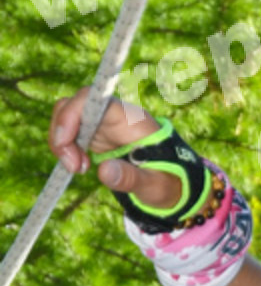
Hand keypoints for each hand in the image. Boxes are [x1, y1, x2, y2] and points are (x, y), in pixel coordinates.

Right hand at [48, 87, 183, 214]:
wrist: (174, 183)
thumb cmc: (168, 183)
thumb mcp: (154, 186)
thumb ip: (131, 178)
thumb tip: (103, 170)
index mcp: (131, 120)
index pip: (92, 98)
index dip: (71, 114)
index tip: (65, 143)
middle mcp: (114, 115)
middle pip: (73, 105)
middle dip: (62, 134)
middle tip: (74, 168)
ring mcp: (103, 123)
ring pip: (67, 117)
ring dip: (62, 143)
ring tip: (78, 170)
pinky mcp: (96, 134)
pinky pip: (70, 132)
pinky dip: (66, 149)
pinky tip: (79, 167)